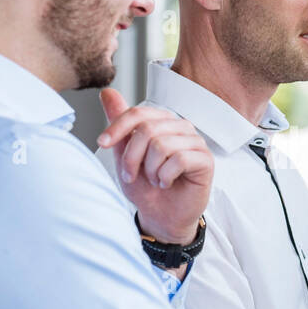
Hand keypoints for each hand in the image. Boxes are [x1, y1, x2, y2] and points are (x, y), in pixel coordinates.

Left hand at [98, 89, 212, 244]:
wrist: (161, 216)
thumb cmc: (145, 186)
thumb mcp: (124, 155)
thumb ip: (119, 124)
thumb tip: (107, 91)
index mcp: (162, 122)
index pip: (138, 113)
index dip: (117, 127)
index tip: (102, 143)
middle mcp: (180, 127)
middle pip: (148, 130)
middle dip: (132, 157)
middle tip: (130, 175)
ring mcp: (195, 142)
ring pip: (162, 145)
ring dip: (150, 169)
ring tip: (153, 179)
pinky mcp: (205, 160)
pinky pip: (179, 160)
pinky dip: (165, 176)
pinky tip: (166, 182)